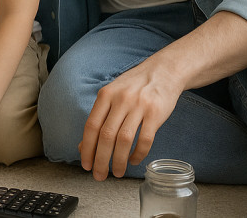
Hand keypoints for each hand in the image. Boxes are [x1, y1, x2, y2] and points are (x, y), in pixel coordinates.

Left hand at [79, 58, 182, 179]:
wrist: (163, 71)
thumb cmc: (135, 86)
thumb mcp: (112, 95)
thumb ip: (99, 118)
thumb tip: (83, 145)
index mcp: (105, 95)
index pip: (91, 126)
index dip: (87, 148)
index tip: (86, 164)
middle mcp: (120, 99)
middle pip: (106, 136)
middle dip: (101, 160)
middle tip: (100, 175)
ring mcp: (139, 106)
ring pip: (124, 140)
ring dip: (118, 161)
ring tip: (117, 172)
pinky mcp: (156, 113)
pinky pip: (145, 140)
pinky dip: (138, 154)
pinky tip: (134, 160)